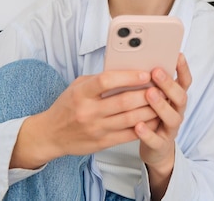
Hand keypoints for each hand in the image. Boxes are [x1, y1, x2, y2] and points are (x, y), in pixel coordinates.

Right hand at [11, 70, 158, 168]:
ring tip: (162, 101)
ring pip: (131, 119)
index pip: (106, 81)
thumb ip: (99, 79)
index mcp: (81, 93)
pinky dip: (145, 126)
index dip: (128, 76)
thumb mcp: (77, 86)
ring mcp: (96, 129)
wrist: (50, 135)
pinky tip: (154, 118)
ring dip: (150, 109)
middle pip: (124, 101)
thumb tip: (126, 70)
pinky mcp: (102, 143)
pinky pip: (129, 135)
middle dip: (147, 93)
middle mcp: (88, 111)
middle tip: (162, 86)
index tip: (145, 73)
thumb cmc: (68, 106)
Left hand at [135, 53, 191, 198]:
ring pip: (172, 117)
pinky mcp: (160, 145)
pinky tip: (138, 125)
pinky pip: (156, 139)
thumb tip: (137, 60)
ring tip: (149, 94)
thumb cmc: (151, 116)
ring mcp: (170, 129)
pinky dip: (148, 133)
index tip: (177, 55)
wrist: (156, 149)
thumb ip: (150, 83)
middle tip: (156, 72)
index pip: (185, 81)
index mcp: (175, 98)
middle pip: (180, 97)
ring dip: (161, 105)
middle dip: (169, 84)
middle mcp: (177, 111)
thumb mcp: (154, 97)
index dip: (183, 69)